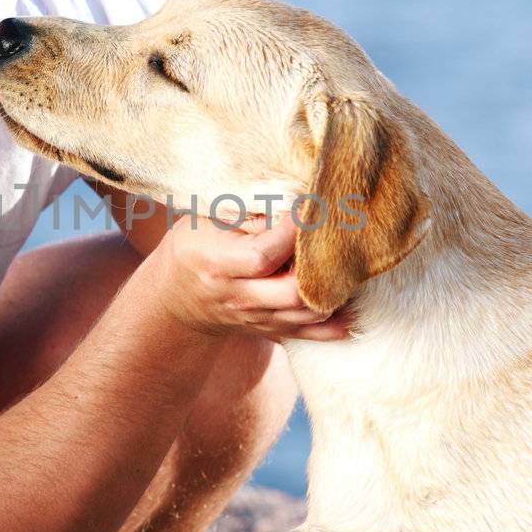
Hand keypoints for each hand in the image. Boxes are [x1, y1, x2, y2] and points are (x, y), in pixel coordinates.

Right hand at [151, 213, 351, 341]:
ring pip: (308, 314)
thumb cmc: (196, 244)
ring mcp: (255, 318)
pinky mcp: (269, 330)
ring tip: (345, 260)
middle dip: (321, 265)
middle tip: (336, 236)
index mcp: (217, 264)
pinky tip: (353, 302)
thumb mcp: (206, 219)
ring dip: (334, 290)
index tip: (311, 206)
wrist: (178, 296)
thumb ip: (247, 211)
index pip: (263, 256)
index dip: (292, 233)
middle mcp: (238, 297)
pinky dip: (336, 322)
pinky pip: (310, 333)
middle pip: (293, 293)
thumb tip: (295, 197)